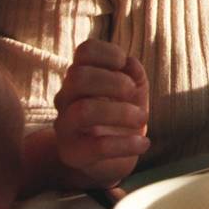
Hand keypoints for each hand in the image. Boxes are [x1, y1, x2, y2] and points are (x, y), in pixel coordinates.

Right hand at [52, 40, 149, 188]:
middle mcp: (67, 98)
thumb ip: (134, 73)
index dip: (109, 52)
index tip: (124, 65)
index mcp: (81, 77)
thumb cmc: (122, 115)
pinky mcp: (72, 154)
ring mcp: (65, 126)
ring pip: (82, 111)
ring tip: (143, 118)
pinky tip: (143, 143)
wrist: (112, 157)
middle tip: (133, 93)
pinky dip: (127, 144)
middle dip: (114, 82)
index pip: (85, 51)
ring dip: (121, 112)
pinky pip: (97, 146)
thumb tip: (130, 62)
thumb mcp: (134, 90)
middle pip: (78, 77)